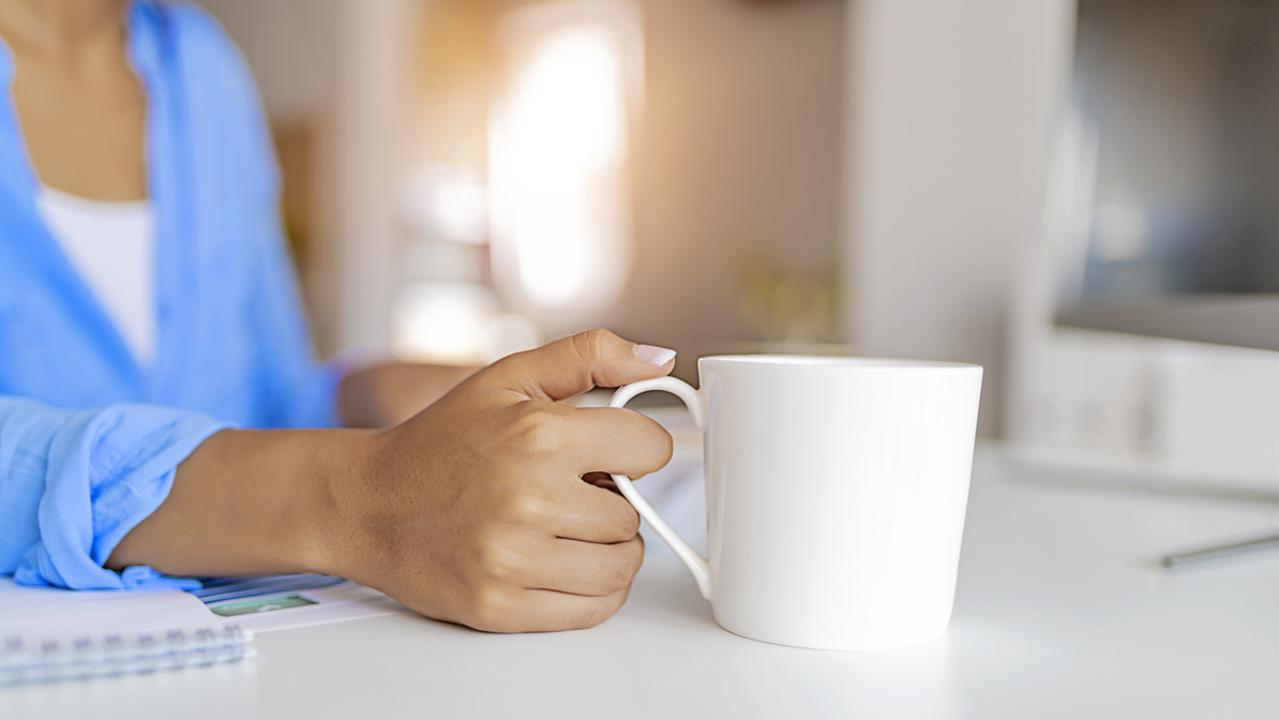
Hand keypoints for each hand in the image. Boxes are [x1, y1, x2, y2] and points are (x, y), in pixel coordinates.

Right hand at [322, 329, 676, 630]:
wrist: (366, 502)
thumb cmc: (442, 439)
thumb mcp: (510, 376)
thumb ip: (589, 356)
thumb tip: (661, 358)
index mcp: (539, 433)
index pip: (650, 449)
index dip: (634, 451)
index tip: (611, 455)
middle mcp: (529, 498)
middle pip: (633, 516)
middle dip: (612, 504)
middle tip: (572, 494)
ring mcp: (512, 559)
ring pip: (620, 568)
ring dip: (607, 551)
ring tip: (569, 530)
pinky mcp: (500, 606)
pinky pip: (592, 611)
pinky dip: (592, 591)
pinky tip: (562, 563)